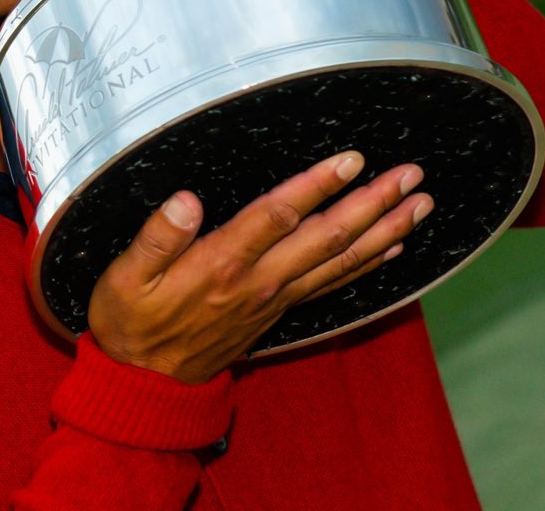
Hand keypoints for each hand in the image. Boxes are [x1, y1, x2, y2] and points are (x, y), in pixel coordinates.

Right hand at [87, 152, 432, 383]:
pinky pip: (333, 284)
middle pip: (326, 238)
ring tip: (419, 203)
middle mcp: (258, 281)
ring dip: (383, 231)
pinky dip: (368, 265)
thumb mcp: (125, 278)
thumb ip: (156, 238)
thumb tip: (186, 201)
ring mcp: (274, 298)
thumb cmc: (130, 322)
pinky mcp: (278, 310)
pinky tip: (393, 248)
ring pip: (340, 261)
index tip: (352, 160)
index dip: (316, 187)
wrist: (144, 384)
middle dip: (372, 203)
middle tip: (410, 175)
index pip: (278, 217)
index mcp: (221, 265)